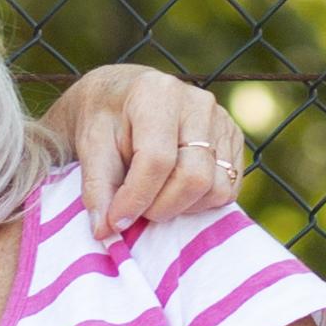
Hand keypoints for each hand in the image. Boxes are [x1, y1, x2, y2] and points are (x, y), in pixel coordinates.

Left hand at [48, 63, 246, 243]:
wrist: (124, 97)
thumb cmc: (105, 120)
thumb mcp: (90, 147)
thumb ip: (97, 188)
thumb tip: (103, 231)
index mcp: (158, 94)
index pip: (157, 159)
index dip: (137, 198)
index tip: (116, 220)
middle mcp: (198, 103)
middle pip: (194, 177)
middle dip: (162, 207)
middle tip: (137, 210)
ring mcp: (221, 120)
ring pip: (216, 187)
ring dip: (183, 207)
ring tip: (155, 197)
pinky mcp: (234, 138)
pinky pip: (229, 189)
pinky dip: (201, 203)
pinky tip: (175, 191)